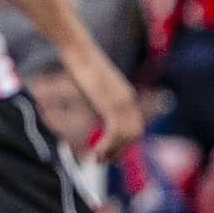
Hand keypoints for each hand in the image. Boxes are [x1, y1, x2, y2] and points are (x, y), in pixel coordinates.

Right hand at [61, 41, 142, 160]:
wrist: (78, 50)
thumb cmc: (80, 65)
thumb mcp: (93, 85)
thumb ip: (98, 98)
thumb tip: (93, 108)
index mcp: (127, 95)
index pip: (135, 126)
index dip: (124, 144)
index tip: (108, 154)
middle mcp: (129, 99)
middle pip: (134, 133)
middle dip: (120, 151)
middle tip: (101, 161)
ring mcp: (122, 102)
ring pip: (126, 136)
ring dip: (113, 152)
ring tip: (97, 160)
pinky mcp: (112, 103)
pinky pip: (115, 132)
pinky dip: (107, 146)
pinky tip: (96, 151)